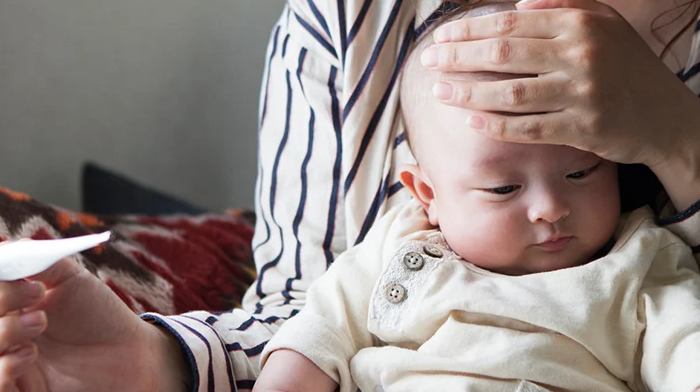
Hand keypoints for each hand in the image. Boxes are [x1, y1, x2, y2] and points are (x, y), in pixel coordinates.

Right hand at [0, 258, 188, 391]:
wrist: (130, 350)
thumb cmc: (100, 314)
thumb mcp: (70, 278)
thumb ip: (36, 262)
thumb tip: (7, 248)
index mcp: (8, 308)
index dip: (0, 288)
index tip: (29, 280)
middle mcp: (4, 336)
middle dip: (1, 301)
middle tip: (36, 296)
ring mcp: (9, 366)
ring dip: (3, 332)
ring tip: (40, 323)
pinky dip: (3, 368)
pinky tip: (29, 355)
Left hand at [421, 0, 699, 167]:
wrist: (665, 115)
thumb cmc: (627, 67)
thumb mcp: (605, 24)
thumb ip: (564, 7)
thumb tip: (519, 4)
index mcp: (579, 24)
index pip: (510, 25)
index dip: (470, 31)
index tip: (441, 37)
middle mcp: (580, 55)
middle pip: (503, 55)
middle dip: (458, 57)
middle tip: (428, 61)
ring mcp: (581, 93)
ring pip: (510, 93)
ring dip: (468, 93)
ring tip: (440, 92)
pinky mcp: (584, 129)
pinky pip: (529, 128)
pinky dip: (497, 126)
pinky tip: (471, 122)